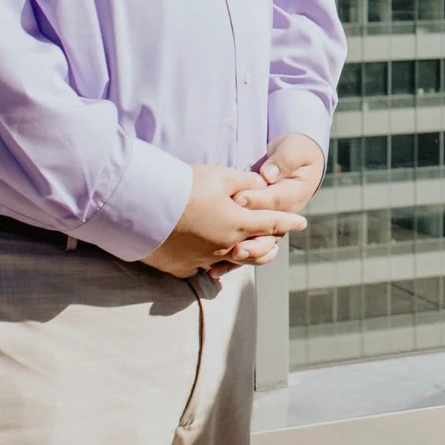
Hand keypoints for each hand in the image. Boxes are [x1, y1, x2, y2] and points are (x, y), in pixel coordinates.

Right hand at [145, 162, 307, 280]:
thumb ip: (245, 182)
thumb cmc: (183, 186)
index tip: (302, 223)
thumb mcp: (219, 176)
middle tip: (274, 244)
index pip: (273, 223)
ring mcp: (202, 261)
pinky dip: (207, 263)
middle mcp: (225, 247)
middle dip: (268, 246)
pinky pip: (200, 268)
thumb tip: (261, 185)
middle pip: (256, 252)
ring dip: (240, 256)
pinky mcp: (181, 267)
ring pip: (230, 263)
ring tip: (244, 251)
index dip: (289, 222)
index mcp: (238, 224)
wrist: (141, 207)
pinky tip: (206, 260)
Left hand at [224, 134, 324, 276]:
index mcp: (294, 195)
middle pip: (269, 233)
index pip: (273, 201)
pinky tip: (213, 269)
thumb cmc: (295, 150)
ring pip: (257, 246)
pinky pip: (245, 247)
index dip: (255, 201)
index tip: (237, 198)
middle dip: (251, 240)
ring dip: (240, 256)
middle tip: (234, 246)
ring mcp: (271, 224)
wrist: (295, 158)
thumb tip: (269, 174)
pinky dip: (230, 260)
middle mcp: (284, 214)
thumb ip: (284, 160)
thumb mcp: (294, 149)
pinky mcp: (257, 228)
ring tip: (221, 264)